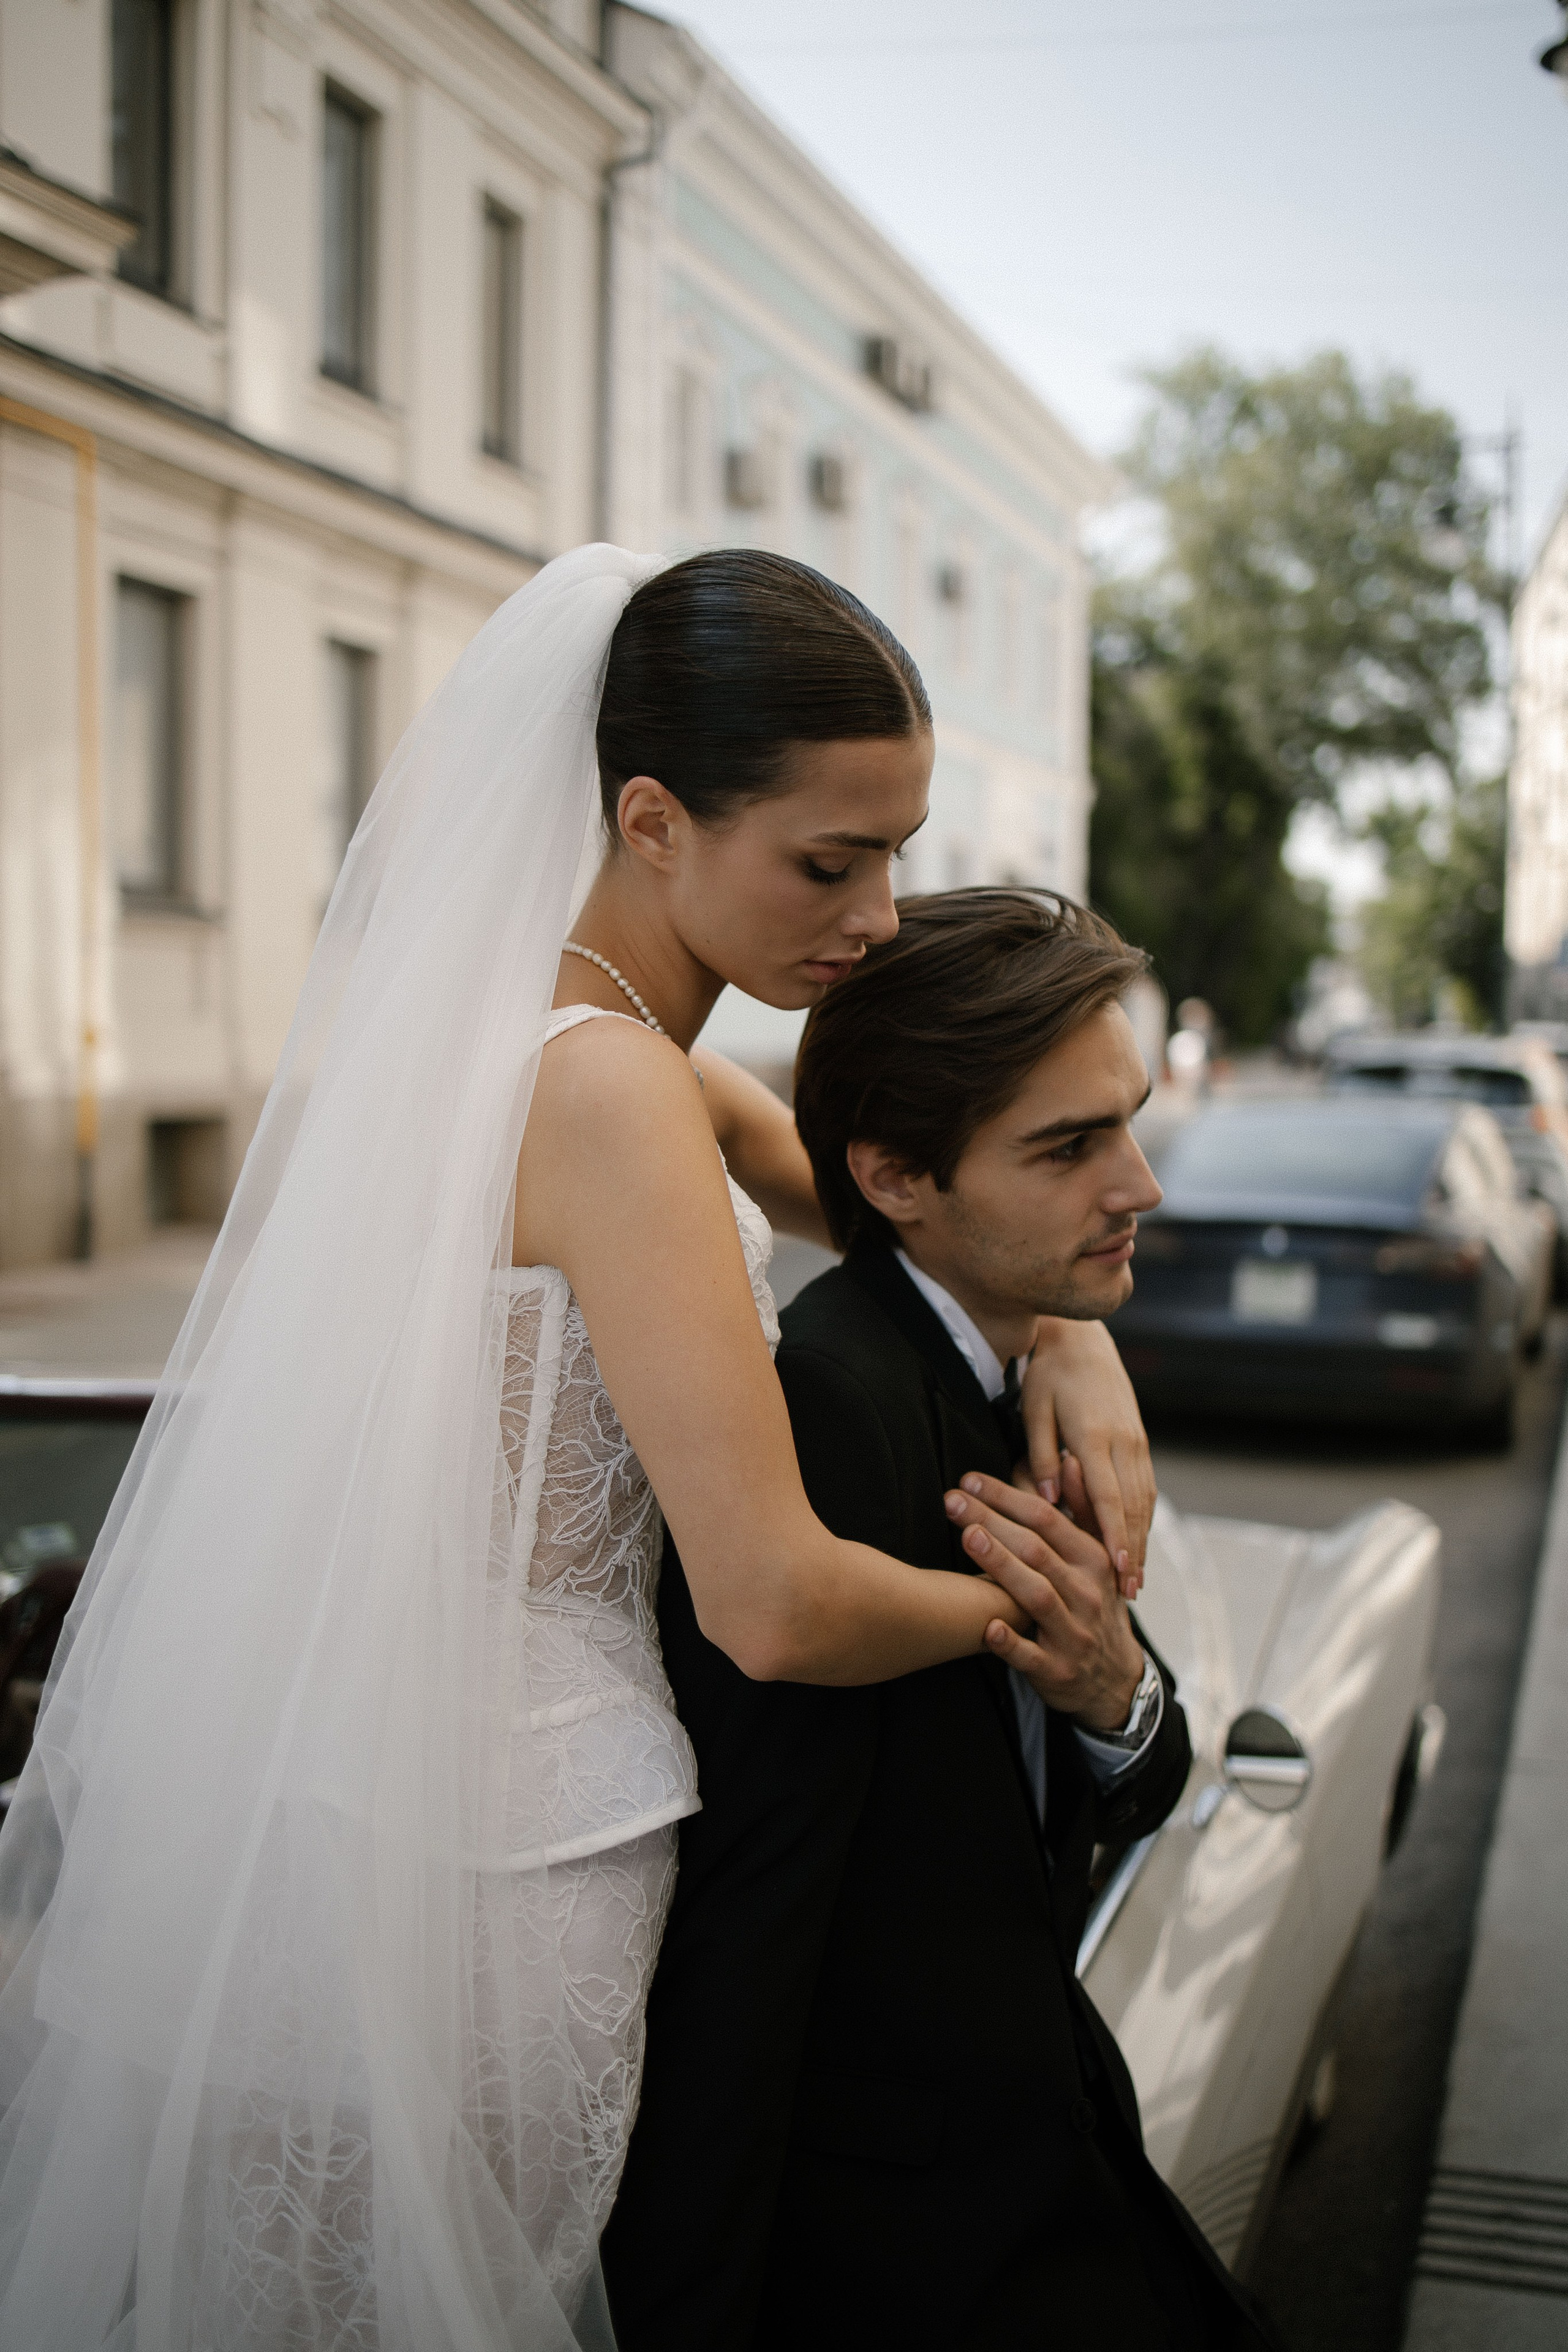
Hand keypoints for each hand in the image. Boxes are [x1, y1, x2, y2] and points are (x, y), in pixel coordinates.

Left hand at [943, 1471, 1145, 1731]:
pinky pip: (1031, 1656)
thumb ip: (1083, 1508)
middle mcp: (1087, 1593)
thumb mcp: (1097, 1557)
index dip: (1007, 1497)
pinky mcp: (1058, 1671)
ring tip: (968, 1539)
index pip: (1047, 1519)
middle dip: (993, 1521)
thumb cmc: (1093, 1604)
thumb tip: (1070, 1459)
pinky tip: (987, 1625)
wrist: (1113, 1678)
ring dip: (1002, 1566)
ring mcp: (1074, 1634)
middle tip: (952, 1500)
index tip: (970, 1479)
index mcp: (1094, 1559)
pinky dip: (1010, 1642)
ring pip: (1037, 1595)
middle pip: (1037, 1550)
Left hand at [1019, 1320, 1155, 1596]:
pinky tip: (1138, 1541)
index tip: (1119, 1569)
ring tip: (1136, 1578)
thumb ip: (1041, 1455)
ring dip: (1142, 1539)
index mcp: (1095, 1436)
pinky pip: (1146, 1486)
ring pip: (1145, 1499)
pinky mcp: (1140, 1438)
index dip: (1114, 1536)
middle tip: (1130, 1592)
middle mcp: (1124, 1442)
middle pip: (1133, 1506)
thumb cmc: (1047, 1374)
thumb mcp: (1035, 1410)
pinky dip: (1143, 1518)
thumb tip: (1049, 1501)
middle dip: (1134, 1551)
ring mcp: (1137, 1440)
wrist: (1081, 1338)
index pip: (1108, 1496)